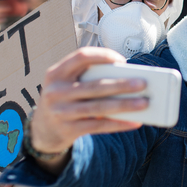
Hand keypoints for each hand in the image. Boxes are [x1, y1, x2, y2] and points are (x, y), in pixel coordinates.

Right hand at [27, 47, 146, 171]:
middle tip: (143, 83)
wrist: (42, 129)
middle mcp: (56, 91)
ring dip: (125, 105)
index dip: (103, 56)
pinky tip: (135, 122)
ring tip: (145, 103)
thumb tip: (128, 80)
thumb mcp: (67, 84)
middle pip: (95, 86)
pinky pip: (99, 126)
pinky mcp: (68, 130)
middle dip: (122, 84)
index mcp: (56, 73)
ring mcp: (61, 112)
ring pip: (99, 108)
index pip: (81, 57)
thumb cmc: (64, 99)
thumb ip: (89, 78)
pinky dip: (119, 123)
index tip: (123, 60)